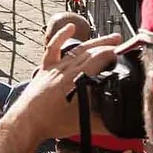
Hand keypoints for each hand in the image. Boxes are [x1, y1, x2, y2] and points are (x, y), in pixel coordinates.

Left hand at [0, 24, 122, 142]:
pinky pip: (53, 48)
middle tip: (124, 44)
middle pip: (90, 53)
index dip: (112, 54)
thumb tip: (121, 124)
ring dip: (95, 43)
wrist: (26, 121)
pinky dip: (61, 36)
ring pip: (77, 50)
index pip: (96, 60)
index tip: (126, 52)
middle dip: (108, 46)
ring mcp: (54, 67)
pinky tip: (71, 28)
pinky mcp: (45, 68)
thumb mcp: (82, 124)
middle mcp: (64, 70)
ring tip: (112, 39)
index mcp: (73, 81)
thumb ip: (103, 123)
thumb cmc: (50, 123)